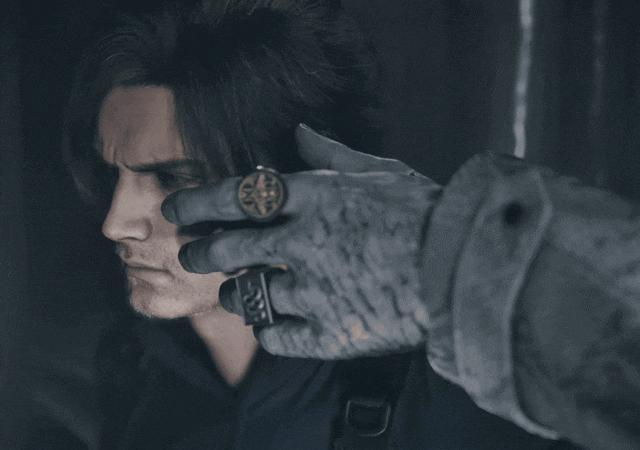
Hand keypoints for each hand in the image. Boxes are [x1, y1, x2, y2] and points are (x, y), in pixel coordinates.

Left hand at [161, 125, 440, 358]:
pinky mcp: (330, 334)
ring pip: (247, 296)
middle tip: (190, 254)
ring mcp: (315, 292)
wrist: (465, 268)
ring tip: (231, 292)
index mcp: (315, 198)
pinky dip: (267, 331)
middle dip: (200, 252)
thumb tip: (302, 132)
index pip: (236, 197)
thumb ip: (333, 154)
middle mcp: (304, 243)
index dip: (198, 201)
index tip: (176, 209)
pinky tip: (269, 326)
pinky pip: (278, 338)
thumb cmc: (424, 212)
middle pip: (228, 249)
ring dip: (232, 294)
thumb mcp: (380, 171)